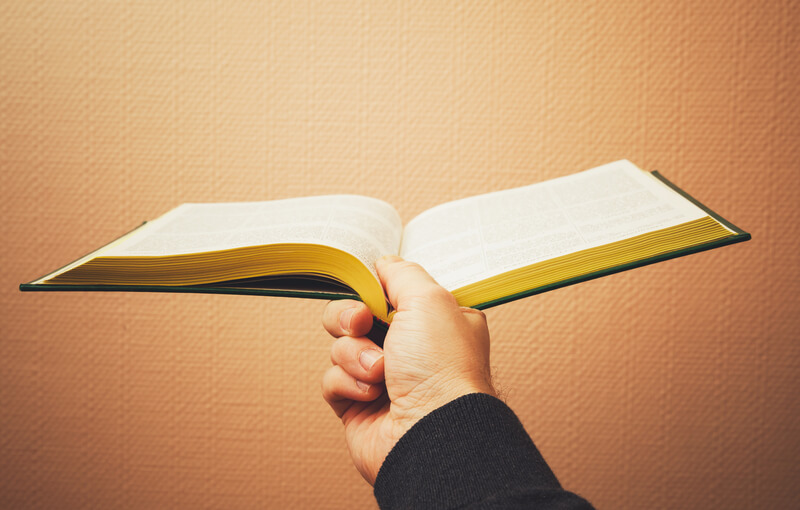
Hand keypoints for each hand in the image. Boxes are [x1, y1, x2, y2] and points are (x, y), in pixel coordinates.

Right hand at [321, 255, 494, 484]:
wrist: (431, 432)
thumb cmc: (441, 367)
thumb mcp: (430, 299)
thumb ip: (402, 273)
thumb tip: (383, 263)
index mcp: (432, 321)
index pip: (389, 292)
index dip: (372, 288)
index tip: (369, 289)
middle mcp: (409, 349)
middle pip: (355, 316)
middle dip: (350, 316)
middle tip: (362, 322)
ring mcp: (382, 378)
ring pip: (340, 347)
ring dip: (354, 354)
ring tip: (378, 371)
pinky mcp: (357, 405)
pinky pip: (332, 379)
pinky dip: (348, 383)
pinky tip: (371, 394)